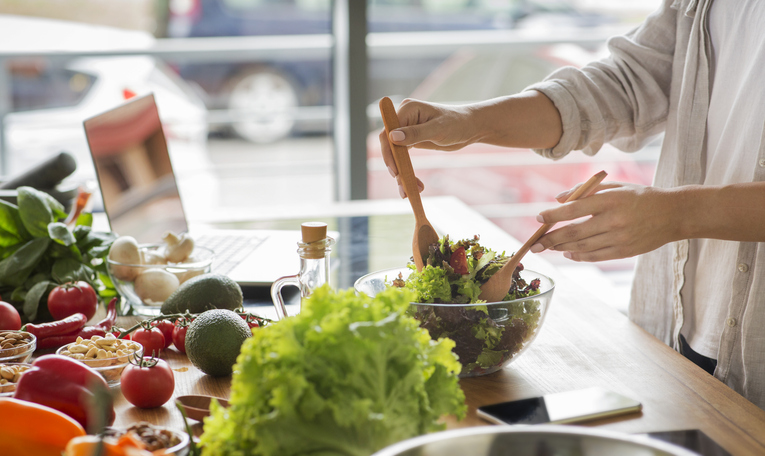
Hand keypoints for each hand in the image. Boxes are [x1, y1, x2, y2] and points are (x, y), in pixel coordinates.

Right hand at [378, 99, 478, 197]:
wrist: (470, 127)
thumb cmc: (457, 123)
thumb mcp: (438, 129)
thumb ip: (415, 133)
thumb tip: (392, 137)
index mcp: (407, 109)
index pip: (388, 132)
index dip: (388, 152)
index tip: (395, 171)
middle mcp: (403, 119)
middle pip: (389, 145)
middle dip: (395, 167)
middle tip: (403, 187)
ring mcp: (406, 130)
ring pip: (395, 154)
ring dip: (401, 174)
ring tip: (409, 192)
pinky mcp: (411, 141)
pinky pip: (402, 158)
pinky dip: (406, 172)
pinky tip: (414, 185)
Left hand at [530, 182, 680, 261]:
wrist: (673, 214)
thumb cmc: (640, 197)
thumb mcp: (615, 186)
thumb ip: (586, 190)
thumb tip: (558, 199)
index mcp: (610, 200)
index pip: (574, 209)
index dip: (553, 215)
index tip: (538, 217)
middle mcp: (614, 220)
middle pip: (574, 232)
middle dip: (550, 239)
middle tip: (534, 244)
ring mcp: (620, 238)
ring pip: (582, 246)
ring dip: (561, 248)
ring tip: (548, 248)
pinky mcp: (625, 252)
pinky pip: (596, 256)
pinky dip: (579, 256)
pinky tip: (568, 253)